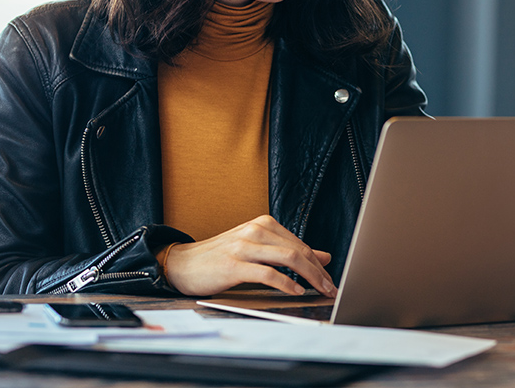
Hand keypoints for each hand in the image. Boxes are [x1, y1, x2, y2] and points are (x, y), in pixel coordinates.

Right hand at [164, 215, 336, 296]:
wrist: (183, 263)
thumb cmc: (221, 257)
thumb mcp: (257, 248)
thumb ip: (287, 250)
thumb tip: (323, 256)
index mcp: (262, 224)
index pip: (300, 244)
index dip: (318, 264)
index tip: (330, 280)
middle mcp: (255, 230)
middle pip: (298, 250)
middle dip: (319, 272)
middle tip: (331, 289)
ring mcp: (244, 246)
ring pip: (288, 258)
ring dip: (310, 277)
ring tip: (320, 291)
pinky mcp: (234, 265)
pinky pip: (267, 273)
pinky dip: (286, 283)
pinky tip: (296, 291)